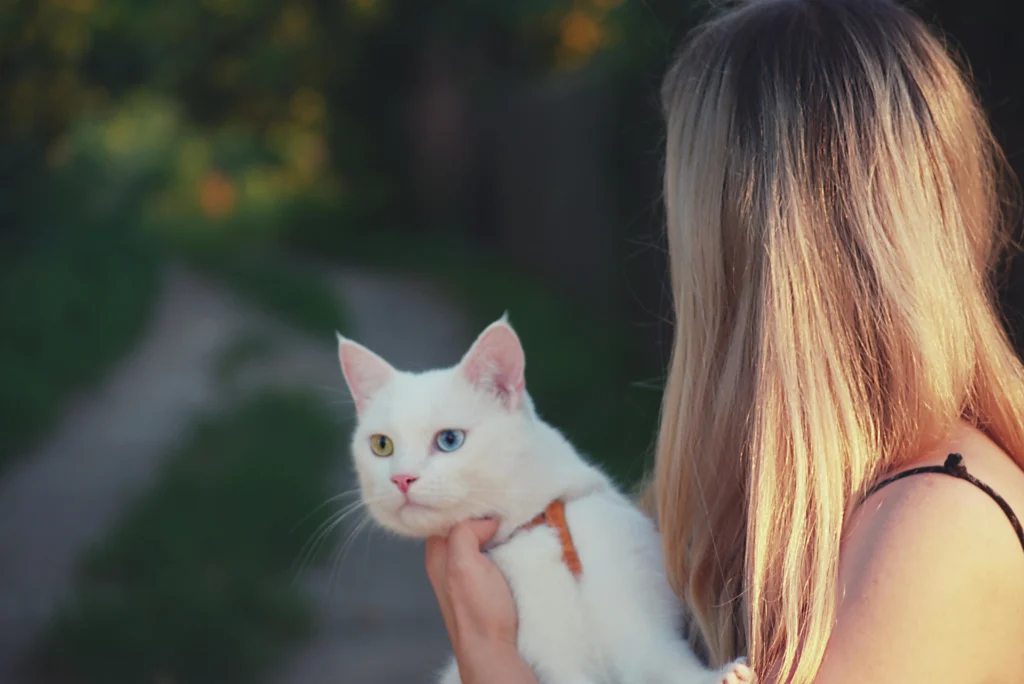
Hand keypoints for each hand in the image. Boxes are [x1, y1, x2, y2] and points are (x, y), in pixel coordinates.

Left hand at [425, 519, 536, 683]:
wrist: (495, 650)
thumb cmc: (477, 611)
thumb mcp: (463, 563)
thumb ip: (464, 533)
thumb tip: (485, 521)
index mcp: (438, 555)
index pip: (445, 516)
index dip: (463, 505)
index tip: (484, 496)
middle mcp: (449, 563)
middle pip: (462, 526)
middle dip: (480, 515)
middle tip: (501, 504)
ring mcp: (468, 574)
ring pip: (478, 539)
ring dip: (494, 530)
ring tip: (511, 519)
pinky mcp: (486, 584)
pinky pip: (492, 555)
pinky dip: (502, 545)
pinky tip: (515, 540)